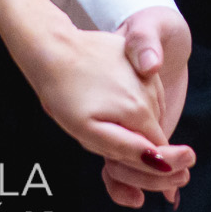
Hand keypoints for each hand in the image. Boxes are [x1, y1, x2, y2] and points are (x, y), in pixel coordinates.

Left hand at [13, 20, 192, 202]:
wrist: (51, 47)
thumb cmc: (63, 92)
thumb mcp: (87, 131)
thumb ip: (126, 149)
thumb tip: (159, 164)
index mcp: (140, 112)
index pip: (157, 151)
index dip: (138, 160)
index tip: (110, 151)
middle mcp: (150, 90)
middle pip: (152, 130)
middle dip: (132, 137)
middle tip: (97, 127)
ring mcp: (145, 71)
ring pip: (148, 109)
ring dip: (130, 116)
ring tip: (98, 108)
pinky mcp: (135, 56)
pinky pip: (141, 87)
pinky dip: (129, 95)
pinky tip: (104, 91)